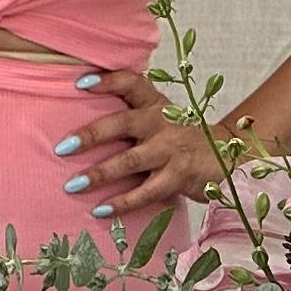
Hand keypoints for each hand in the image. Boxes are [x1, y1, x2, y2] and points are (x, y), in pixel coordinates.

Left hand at [53, 70, 220, 224]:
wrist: (228, 154)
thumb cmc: (181, 136)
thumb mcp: (161, 117)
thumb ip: (131, 115)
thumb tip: (82, 126)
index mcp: (155, 104)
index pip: (132, 83)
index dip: (107, 80)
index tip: (80, 83)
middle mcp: (162, 122)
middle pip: (123, 123)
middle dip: (91, 135)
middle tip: (63, 148)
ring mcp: (171, 150)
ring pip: (130, 161)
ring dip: (100, 174)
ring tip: (73, 185)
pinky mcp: (178, 177)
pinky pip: (145, 192)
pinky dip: (121, 203)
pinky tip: (99, 210)